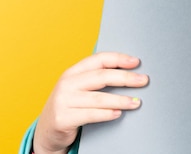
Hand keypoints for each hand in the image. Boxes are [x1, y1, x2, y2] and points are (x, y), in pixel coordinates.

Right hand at [33, 52, 148, 153]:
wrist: (46, 133)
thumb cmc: (69, 107)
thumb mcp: (78, 88)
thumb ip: (95, 79)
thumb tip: (128, 72)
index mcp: (72, 72)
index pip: (98, 59)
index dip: (118, 59)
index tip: (136, 62)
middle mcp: (66, 84)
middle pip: (101, 76)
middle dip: (126, 78)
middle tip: (143, 81)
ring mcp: (63, 101)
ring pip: (99, 98)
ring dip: (121, 100)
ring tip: (136, 102)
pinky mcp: (63, 119)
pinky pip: (91, 115)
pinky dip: (107, 114)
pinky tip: (118, 113)